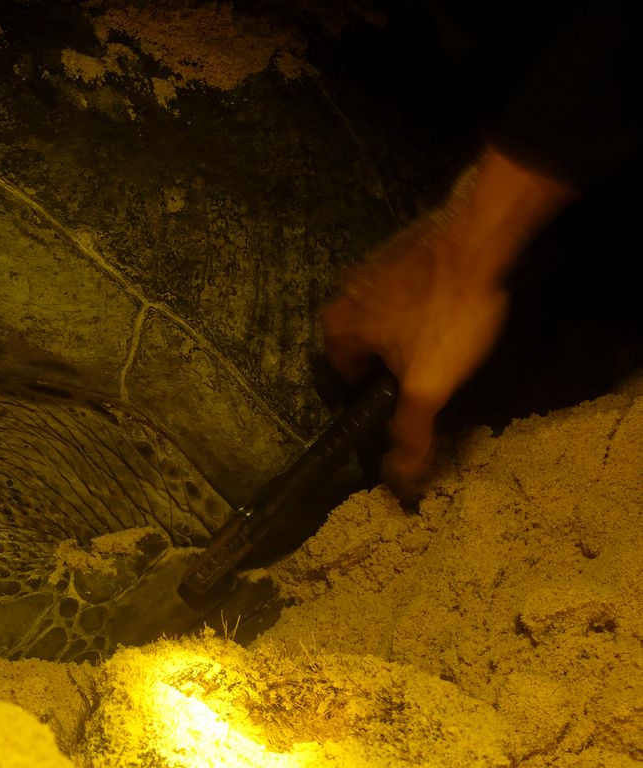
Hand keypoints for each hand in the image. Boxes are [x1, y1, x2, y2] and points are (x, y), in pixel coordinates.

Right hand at [322, 146, 576, 498]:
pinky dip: (424, 305)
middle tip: (436, 371)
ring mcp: (370, 269)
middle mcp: (341, 297)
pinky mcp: (401, 250)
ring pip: (387, 321)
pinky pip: (405, 292)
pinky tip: (454, 308)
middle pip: (367, 351)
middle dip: (395, 366)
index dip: (378, 398)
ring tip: (450, 339)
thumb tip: (397, 480)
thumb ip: (410, 433)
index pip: (346, 382)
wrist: (482, 236)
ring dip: (410, 335)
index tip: (412, 399)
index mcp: (336, 331)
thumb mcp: (430, 386)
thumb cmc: (447, 314)